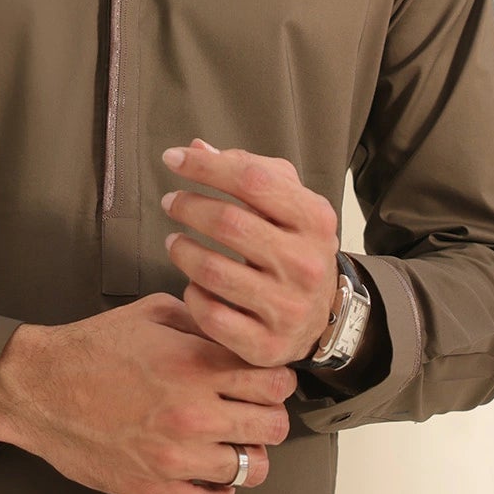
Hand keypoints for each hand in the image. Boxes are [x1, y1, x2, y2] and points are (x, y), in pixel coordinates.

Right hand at [0, 294, 299, 493]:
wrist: (38, 388)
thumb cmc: (92, 348)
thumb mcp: (150, 313)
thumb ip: (200, 320)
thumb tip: (235, 330)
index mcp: (196, 365)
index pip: (276, 382)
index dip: (275, 380)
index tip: (263, 381)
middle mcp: (194, 413)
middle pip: (273, 426)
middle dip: (266, 415)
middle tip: (247, 411)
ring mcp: (175, 456)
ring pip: (253, 468)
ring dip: (246, 454)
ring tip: (227, 443)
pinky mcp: (155, 490)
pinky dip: (219, 493)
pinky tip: (206, 474)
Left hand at [160, 139, 338, 368]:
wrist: (322, 316)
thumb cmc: (293, 247)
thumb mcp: (287, 203)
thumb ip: (248, 170)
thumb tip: (197, 149)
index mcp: (314, 220)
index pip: (252, 180)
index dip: (205, 167)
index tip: (172, 158)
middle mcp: (306, 264)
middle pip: (229, 223)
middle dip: (188, 206)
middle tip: (171, 202)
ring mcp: (288, 307)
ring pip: (213, 271)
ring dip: (182, 250)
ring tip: (173, 241)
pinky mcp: (266, 345)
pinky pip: (211, 316)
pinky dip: (192, 296)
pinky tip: (192, 284)